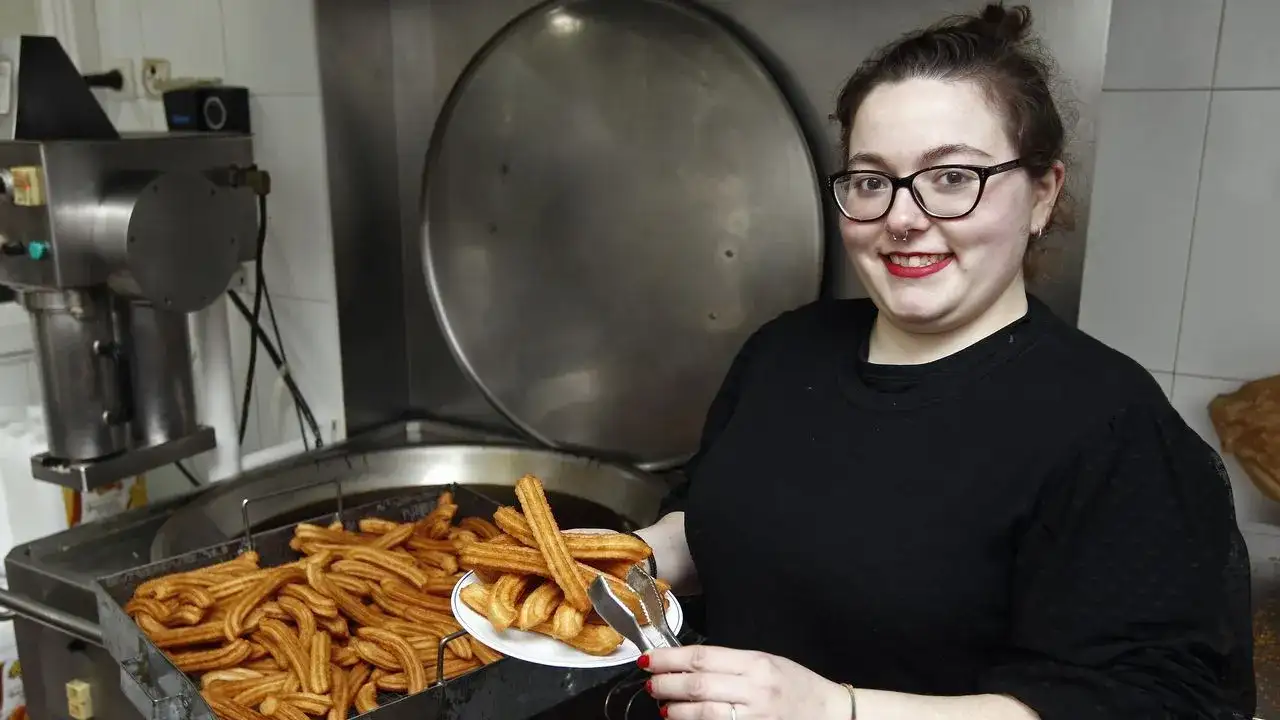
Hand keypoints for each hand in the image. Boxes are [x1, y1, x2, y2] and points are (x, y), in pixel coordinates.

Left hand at [641, 645, 851, 719]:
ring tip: (662, 705)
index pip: (703, 657)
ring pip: (705, 713)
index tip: (649, 659)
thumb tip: (689, 664)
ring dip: (676, 710)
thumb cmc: (798, 685)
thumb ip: (731, 663)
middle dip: (667, 684)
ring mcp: (756, 716)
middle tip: (650, 683)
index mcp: (756, 663)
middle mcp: (756, 689)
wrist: (832, 713)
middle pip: (699, 685)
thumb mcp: (768, 662)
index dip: (670, 658)